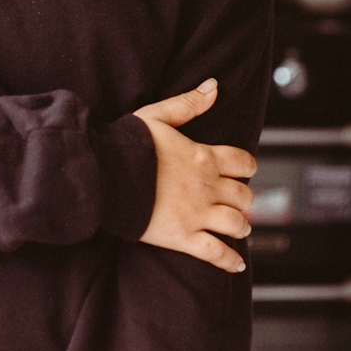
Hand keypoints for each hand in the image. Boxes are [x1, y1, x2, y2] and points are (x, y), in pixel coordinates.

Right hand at [132, 79, 257, 272]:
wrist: (103, 174)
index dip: (246, 166)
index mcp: (203, 156)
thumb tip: (215, 85)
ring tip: (238, 228)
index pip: (243, 162)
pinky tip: (236, 264)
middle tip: (235, 201)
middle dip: (243, 198)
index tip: (241, 171)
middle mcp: (206, 185)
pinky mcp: (183, 237)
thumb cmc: (126, 143)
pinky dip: (230, 260)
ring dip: (240, 226)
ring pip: (236, 223)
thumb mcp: (157, 115)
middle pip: (244, 195)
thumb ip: (189, 103)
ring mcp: (196, 213)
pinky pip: (216, 253)